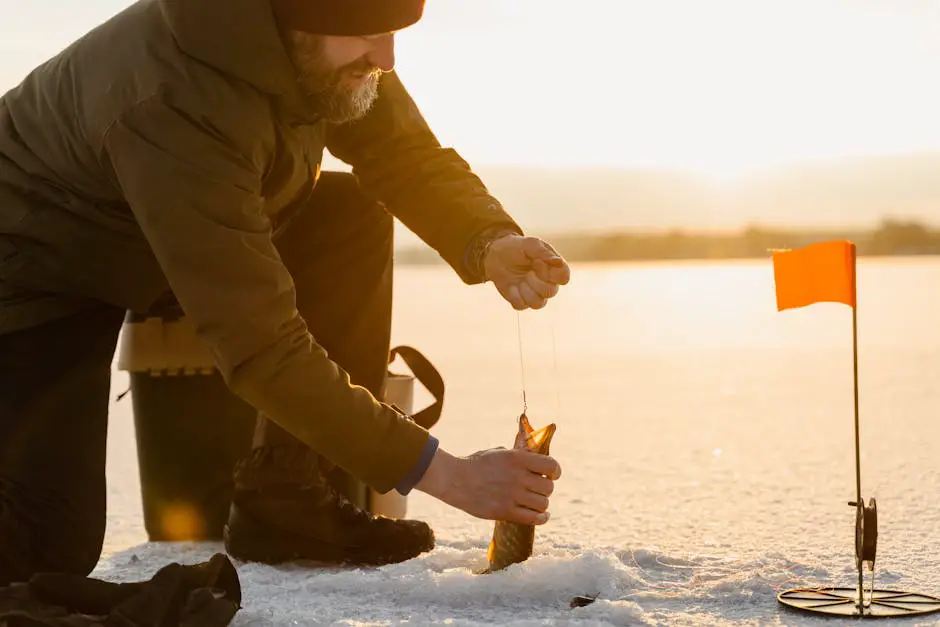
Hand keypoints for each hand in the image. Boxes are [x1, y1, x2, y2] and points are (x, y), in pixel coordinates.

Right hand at [415, 446, 561, 524]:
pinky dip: (541, 518)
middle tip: (536, 490)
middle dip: (545, 489)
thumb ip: (519, 456)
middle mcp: (518, 477)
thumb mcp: (499, 453)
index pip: (551, 466)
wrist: (454, 479)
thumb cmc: (476, 464)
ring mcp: (512, 495)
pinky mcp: (505, 511)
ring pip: (543, 504)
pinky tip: (540, 516)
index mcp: (517, 459)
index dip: (555, 472)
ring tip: (534, 503)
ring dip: (541, 504)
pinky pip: (533, 519)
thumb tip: (537, 460)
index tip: (552, 475)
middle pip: (548, 487)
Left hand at [483, 234, 569, 309]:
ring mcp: (535, 294)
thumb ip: (544, 252)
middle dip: (535, 281)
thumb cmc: (516, 247)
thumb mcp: (529, 244)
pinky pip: (522, 306)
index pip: (564, 278)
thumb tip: (559, 262)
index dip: (551, 273)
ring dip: (525, 290)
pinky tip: (511, 286)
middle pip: (551, 292)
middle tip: (527, 271)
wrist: (495, 256)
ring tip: (520, 280)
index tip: (537, 262)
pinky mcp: (522, 301)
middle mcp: (548, 283)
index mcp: (554, 268)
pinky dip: (514, 295)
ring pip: (538, 303)